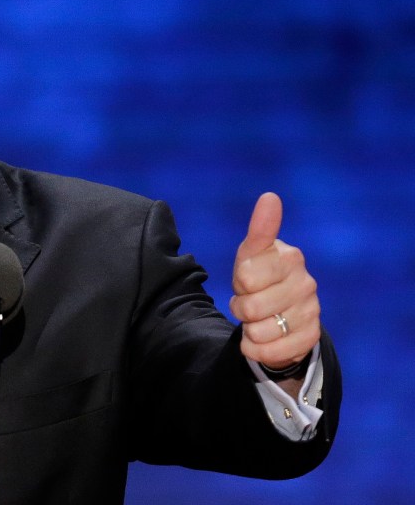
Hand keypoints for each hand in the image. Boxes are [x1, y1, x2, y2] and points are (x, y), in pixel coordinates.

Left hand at [229, 192, 319, 370]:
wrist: (278, 312)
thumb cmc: (259, 275)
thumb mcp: (252, 254)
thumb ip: (260, 229)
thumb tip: (270, 197)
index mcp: (291, 258)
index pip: (246, 277)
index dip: (239, 282)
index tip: (247, 278)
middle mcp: (307, 284)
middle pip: (250, 307)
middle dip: (241, 307)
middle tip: (250, 300)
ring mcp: (311, 312)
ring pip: (258, 331)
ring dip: (249, 329)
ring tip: (258, 318)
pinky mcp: (309, 338)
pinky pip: (270, 352)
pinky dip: (256, 349)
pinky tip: (261, 338)